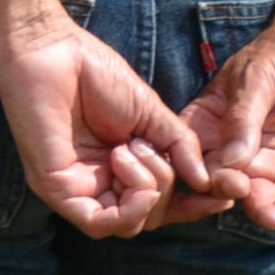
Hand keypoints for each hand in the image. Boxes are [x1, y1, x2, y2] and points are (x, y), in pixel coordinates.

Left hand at [0, 8, 204, 237]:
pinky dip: (128, 208)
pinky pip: (99, 223)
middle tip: (152, 146)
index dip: (194, 205)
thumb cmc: (94, 74)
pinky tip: (129, 169)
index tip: (224, 195)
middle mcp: (98, 183)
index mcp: (120, 167)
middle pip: (149, 217)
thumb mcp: (152, 114)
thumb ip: (179, 147)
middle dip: (168, 188)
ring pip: (129, 225)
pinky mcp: (56, 189)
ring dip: (149, 192)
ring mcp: (76, 188)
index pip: (160, 203)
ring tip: (133, 148)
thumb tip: (206, 181)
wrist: (51, 50)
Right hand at [179, 4, 274, 232]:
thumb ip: (242, 119)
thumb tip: (230, 160)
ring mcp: (273, 160)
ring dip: (262, 208)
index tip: (200, 178)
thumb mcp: (256, 79)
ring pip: (260, 195)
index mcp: (210, 123)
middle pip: (221, 181)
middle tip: (238, 189)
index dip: (190, 170)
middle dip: (228, 190)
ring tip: (272, 216)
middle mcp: (236, 149)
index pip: (190, 153)